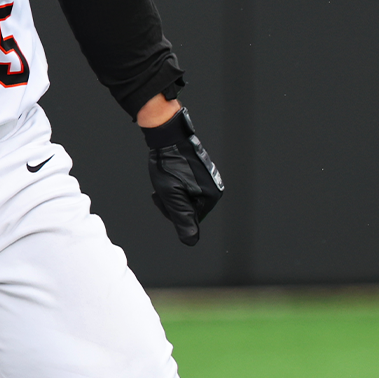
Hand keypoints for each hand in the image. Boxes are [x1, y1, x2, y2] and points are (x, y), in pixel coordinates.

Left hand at [143, 106, 224, 245]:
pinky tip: (171, 173)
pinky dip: (176, 184)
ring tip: (166, 179)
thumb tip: (191, 242)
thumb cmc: (168, 164)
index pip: (191, 220)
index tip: (164, 195)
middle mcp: (215, 188)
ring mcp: (209, 179)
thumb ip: (182, 219)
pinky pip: (188, 187)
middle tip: (163, 186)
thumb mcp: (171, 195)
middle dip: (173, 202)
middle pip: (190, 209)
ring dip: (173, 193)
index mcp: (211, 196)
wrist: (168, 135)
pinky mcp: (203, 171)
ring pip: (187, 198)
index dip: (172, 211)